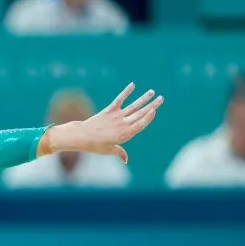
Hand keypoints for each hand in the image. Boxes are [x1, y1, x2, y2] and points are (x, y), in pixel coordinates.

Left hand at [42, 83, 163, 162]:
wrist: (82, 136)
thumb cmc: (95, 145)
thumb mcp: (109, 150)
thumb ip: (120, 153)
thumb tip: (126, 160)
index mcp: (125, 134)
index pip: (141, 124)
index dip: (149, 117)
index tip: (155, 110)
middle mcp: (123, 124)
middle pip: (140, 113)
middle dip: (152, 105)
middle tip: (162, 98)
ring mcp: (116, 116)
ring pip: (133, 106)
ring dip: (143, 98)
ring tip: (152, 92)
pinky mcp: (109, 110)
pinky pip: (119, 99)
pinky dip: (126, 92)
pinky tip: (132, 85)